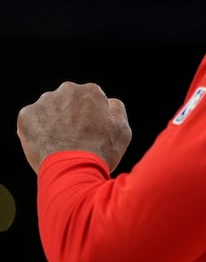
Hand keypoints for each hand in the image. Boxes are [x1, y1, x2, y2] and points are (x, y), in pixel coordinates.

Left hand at [16, 81, 132, 173]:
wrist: (73, 171)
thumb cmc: (100, 152)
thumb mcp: (122, 129)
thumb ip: (116, 109)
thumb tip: (107, 102)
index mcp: (91, 90)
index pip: (89, 98)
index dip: (90, 115)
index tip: (88, 130)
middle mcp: (67, 90)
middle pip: (67, 100)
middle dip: (69, 113)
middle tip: (73, 136)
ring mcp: (45, 102)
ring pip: (48, 109)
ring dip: (52, 120)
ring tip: (59, 143)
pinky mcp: (26, 116)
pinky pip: (31, 120)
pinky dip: (36, 130)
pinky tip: (46, 144)